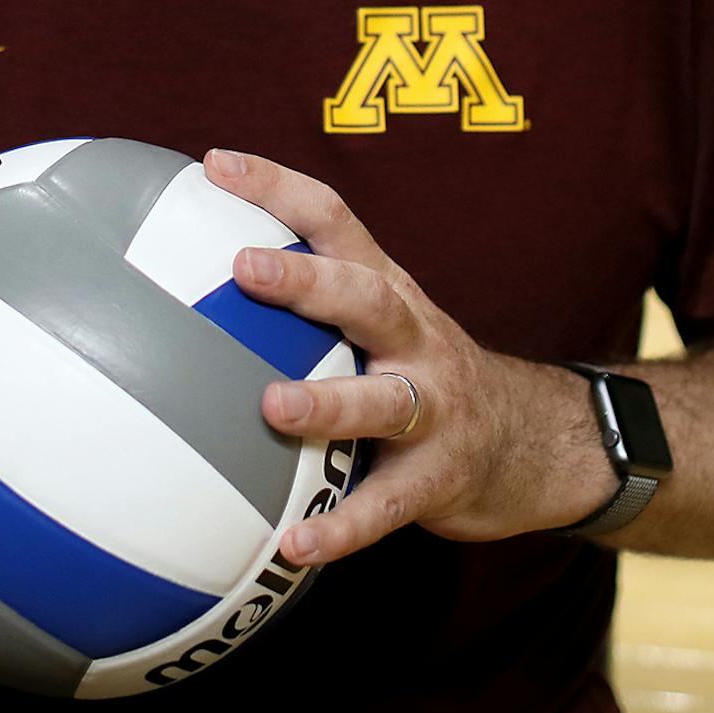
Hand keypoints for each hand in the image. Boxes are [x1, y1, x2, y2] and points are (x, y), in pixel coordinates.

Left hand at [204, 148, 614, 566]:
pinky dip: (344, 528)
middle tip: (244, 267)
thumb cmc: (419, 373)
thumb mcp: (377, 320)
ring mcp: (434, 408)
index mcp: (388, 290)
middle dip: (309, 278)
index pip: (335, 219)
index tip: (215, 163)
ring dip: (329, 402)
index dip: (278, 187)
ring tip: (273, 407)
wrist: (531, 442)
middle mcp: (414, 338)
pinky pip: (388, 506)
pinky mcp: (439, 479)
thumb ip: (307, 299)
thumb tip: (182, 278)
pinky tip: (295, 548)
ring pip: (385, 400)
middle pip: (367, 296)